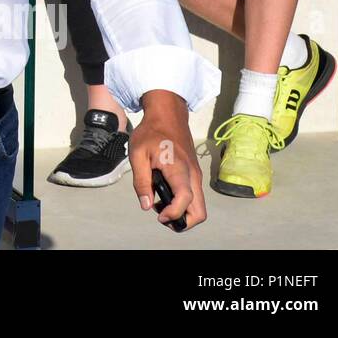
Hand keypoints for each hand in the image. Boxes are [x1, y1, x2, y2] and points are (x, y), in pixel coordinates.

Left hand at [129, 89, 205, 230]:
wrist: (167, 115)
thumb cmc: (151, 132)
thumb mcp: (138, 154)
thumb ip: (141, 182)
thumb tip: (146, 206)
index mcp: (180, 170)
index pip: (185, 202)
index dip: (173, 214)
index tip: (157, 215)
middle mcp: (193, 176)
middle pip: (200, 213)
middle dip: (182, 222)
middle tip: (161, 216)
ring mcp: (196, 176)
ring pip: (198, 206)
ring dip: (182, 213)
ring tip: (159, 204)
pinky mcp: (194, 174)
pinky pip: (194, 196)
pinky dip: (183, 203)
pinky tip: (164, 193)